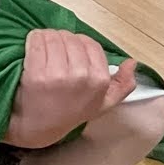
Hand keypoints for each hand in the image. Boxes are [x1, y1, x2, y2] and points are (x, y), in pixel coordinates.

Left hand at [3, 30, 136, 148]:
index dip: (78, 42)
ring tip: (42, 43)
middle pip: (70, 39)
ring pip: (53, 37)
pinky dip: (33, 39)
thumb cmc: (69, 113)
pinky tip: (32, 42)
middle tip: (53, 45)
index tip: (69, 47)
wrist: (38, 128)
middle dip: (61, 38)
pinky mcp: (36, 74)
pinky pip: (36, 43)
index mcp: (99, 80)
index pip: (90, 44)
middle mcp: (81, 76)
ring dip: (46, 36)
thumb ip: (122, 85)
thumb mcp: (103, 103)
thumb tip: (132, 62)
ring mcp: (58, 75)